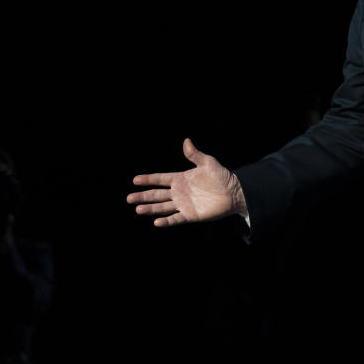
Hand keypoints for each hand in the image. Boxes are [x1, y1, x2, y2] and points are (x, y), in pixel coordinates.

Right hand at [127, 139, 246, 226]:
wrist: (234, 192)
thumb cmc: (221, 176)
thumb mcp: (207, 162)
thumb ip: (195, 154)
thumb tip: (186, 141)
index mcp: (180, 179)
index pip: (160, 179)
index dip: (148, 179)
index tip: (135, 180)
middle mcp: (179, 192)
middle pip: (157, 194)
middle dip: (143, 196)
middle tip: (129, 198)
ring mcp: (183, 204)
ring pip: (162, 207)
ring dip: (150, 209)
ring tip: (138, 209)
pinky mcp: (190, 215)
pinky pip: (176, 219)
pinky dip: (166, 221)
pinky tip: (156, 222)